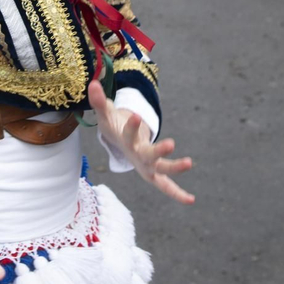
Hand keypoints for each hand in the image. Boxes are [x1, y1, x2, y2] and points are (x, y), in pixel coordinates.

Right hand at [87, 78, 194, 204]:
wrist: (118, 143)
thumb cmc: (114, 127)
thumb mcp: (107, 115)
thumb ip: (100, 102)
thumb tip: (92, 83)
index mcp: (126, 141)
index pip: (128, 133)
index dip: (132, 126)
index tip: (135, 116)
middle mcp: (136, 156)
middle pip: (148, 156)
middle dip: (158, 151)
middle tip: (171, 143)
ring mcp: (146, 166)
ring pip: (160, 170)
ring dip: (174, 168)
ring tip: (189, 162)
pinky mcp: (155, 173)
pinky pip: (166, 186)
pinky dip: (177, 194)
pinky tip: (191, 200)